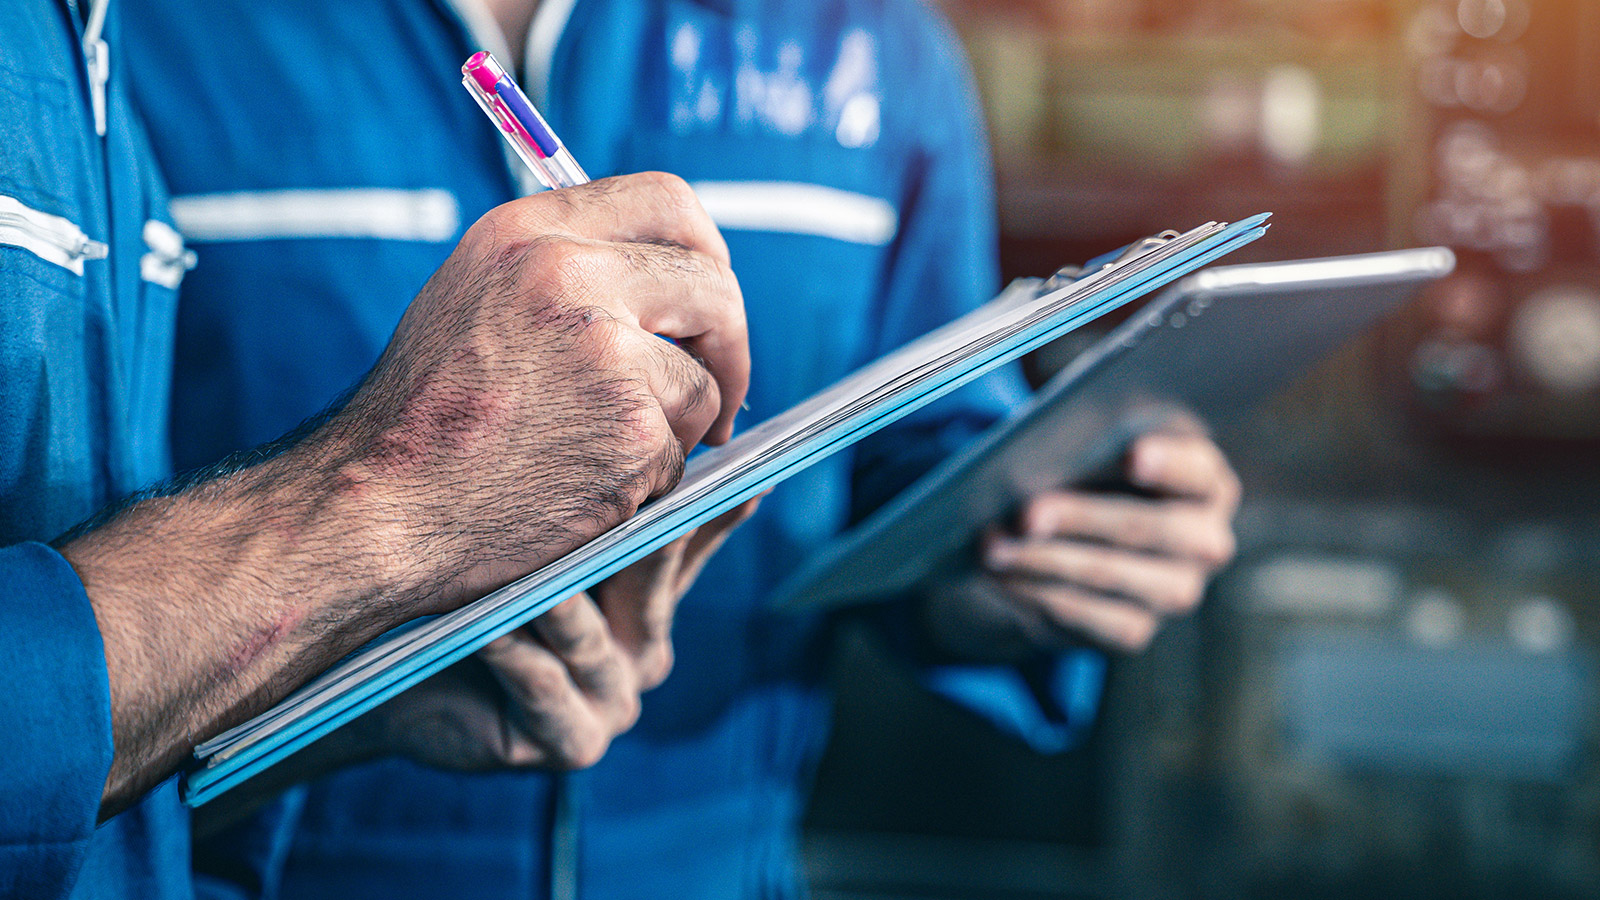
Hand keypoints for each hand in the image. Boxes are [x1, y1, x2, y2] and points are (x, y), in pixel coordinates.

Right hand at [60, 172, 749, 813]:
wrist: (371, 513)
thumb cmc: (420, 421)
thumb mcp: (475, 301)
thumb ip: (563, 271)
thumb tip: (671, 280)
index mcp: (529, 233)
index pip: (669, 203)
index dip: (706, 255)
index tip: (707, 304)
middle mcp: (569, 275)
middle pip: (712, 287)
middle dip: (729, 347)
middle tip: (718, 395)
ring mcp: (606, 352)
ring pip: (703, 382)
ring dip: (677, 429)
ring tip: (600, 456)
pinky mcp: (631, 428)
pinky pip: (681, 452)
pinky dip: (649, 481)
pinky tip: (585, 491)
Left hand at [360, 497, 757, 770]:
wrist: (384, 686)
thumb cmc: (456, 596)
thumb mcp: (524, 535)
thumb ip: (581, 495)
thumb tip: (627, 413)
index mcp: (649, 601)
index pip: (691, 542)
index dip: (709, 506)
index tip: (735, 468)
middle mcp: (644, 652)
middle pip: (649, 581)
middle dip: (629, 534)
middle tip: (628, 483)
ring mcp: (613, 702)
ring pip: (587, 632)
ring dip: (551, 594)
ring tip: (526, 556)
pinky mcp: (572, 742)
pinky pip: (541, 683)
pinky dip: (509, 649)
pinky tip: (483, 623)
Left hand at [924, 428, 1239, 660]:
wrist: (1059, 543)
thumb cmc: (1076, 471)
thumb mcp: (1083, 439)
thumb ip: (1081, 425)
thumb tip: (1042, 426)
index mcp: (1204, 480)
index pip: (1202, 472)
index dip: (1171, 464)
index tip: (1133, 453)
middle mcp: (1204, 539)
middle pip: (1155, 532)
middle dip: (1086, 518)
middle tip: (1028, 509)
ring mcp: (1174, 591)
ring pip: (1116, 578)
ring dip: (1047, 561)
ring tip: (992, 544)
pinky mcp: (1134, 630)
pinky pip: (1091, 620)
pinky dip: (1040, 596)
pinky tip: (1002, 576)